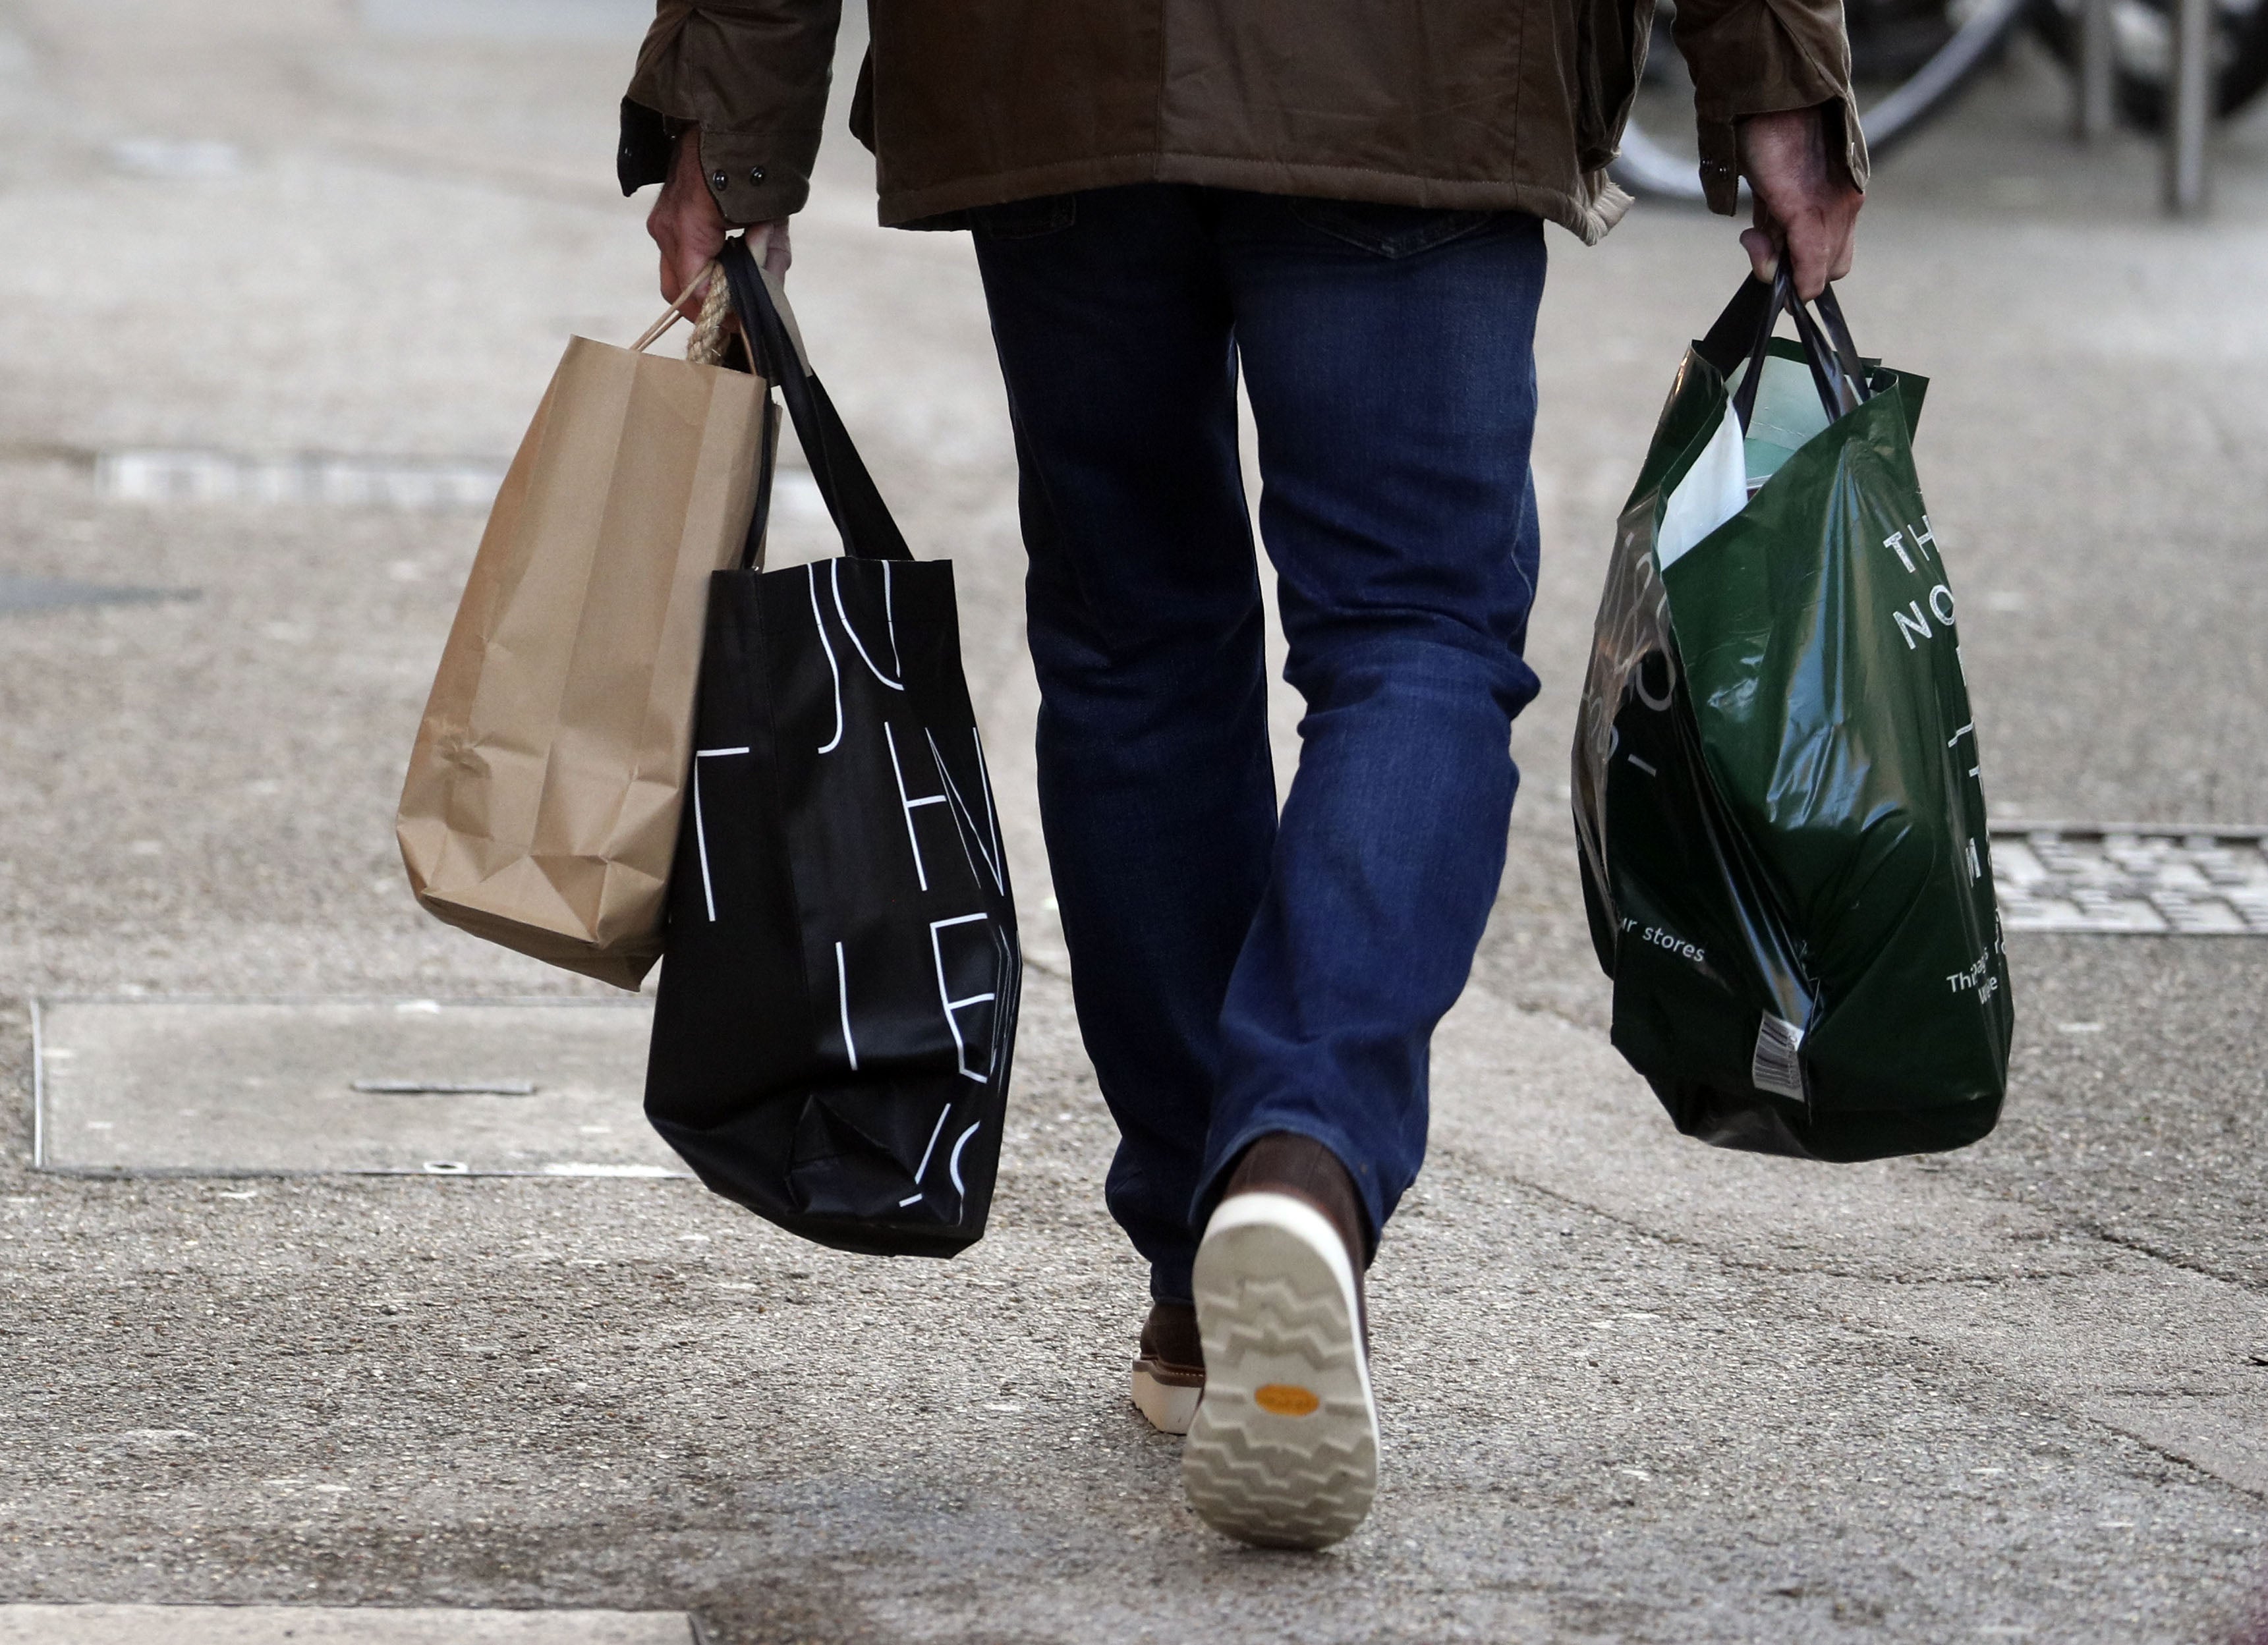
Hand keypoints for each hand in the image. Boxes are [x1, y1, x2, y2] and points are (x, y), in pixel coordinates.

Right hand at [647, 128, 790, 317]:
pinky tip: (724, 270)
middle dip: (707, 311)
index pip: (698, 292)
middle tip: (737, 319)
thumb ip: (770, 256)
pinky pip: (677, 259)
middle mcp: (666, 228)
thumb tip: (768, 291)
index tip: (744, 323)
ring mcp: (661, 223)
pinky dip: (699, 272)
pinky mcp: (664, 218)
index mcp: (689, 228)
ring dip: (703, 291)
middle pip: (678, 292)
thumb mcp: (773, 214)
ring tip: (734, 294)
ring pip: (675, 277)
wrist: (724, 118)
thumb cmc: (753, 164)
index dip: (722, 314)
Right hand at [1736, 104, 1860, 300]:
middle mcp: (1844, 204)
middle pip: (1832, 268)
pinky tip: (1763, 259)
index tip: (1768, 244)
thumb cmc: (1768, 128)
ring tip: (1754, 235)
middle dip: (1795, 272)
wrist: (1768, 90)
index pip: (1833, 252)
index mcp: (1839, 193)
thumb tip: (1767, 256)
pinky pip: (1810, 259)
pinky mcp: (1809, 209)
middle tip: (1760, 244)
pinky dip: (1794, 276)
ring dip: (1780, 268)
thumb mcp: (1770, 182)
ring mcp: (1833, 208)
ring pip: (1821, 270)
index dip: (1803, 264)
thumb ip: (1773, 218)